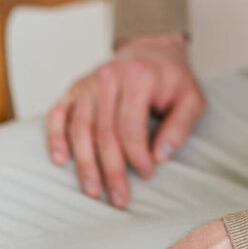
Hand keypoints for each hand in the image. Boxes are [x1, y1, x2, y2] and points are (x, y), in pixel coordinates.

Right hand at [46, 32, 206, 206]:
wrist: (151, 50)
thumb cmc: (171, 80)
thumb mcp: (191, 97)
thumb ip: (181, 125)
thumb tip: (160, 156)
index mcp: (138, 76)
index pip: (130, 126)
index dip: (137, 155)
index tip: (147, 174)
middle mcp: (109, 76)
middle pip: (104, 132)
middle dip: (111, 170)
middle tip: (118, 198)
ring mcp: (89, 81)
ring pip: (80, 128)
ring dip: (85, 163)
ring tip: (92, 191)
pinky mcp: (76, 87)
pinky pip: (59, 113)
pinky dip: (56, 137)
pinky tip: (60, 160)